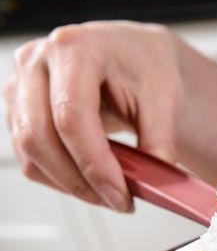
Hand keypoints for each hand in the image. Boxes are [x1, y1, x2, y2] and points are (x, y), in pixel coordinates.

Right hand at [4, 21, 184, 211]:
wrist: (132, 56)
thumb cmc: (144, 66)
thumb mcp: (164, 98)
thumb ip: (160, 140)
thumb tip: (155, 181)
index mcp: (74, 49)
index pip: (71, 117)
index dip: (94, 163)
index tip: (120, 194)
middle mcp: (37, 62)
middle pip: (40, 137)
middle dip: (81, 181)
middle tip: (118, 201)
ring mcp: (20, 86)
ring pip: (30, 152)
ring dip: (70, 184)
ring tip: (110, 193)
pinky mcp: (18, 110)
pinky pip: (29, 158)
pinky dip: (60, 179)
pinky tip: (91, 181)